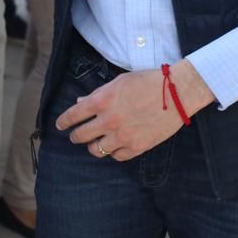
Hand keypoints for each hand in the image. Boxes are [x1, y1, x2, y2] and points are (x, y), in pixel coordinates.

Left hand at [55, 62, 214, 161]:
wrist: (177, 93)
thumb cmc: (148, 81)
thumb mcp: (119, 82)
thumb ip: (98, 94)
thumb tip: (81, 102)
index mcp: (102, 100)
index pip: (73, 115)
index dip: (63, 122)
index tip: (60, 125)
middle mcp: (109, 120)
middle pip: (81, 136)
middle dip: (75, 136)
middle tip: (75, 135)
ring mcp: (122, 136)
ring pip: (96, 150)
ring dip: (93, 146)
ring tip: (96, 143)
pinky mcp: (137, 147)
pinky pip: (116, 156)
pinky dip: (113, 152)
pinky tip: (115, 146)